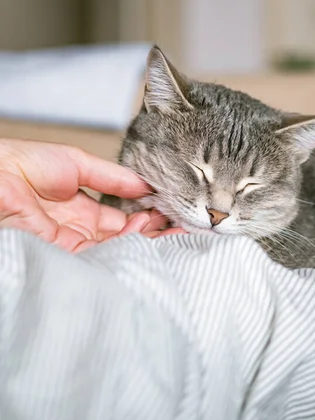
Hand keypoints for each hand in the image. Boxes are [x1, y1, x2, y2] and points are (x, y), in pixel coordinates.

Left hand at [0, 139, 183, 251]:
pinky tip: (147, 237)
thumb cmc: (24, 163)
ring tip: (175, 230)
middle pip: (126, 238)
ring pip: (118, 249)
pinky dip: (126, 248)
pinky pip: (101, 256)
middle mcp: (81, 230)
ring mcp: (74, 244)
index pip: (123, 218)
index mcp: (83, 209)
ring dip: (147, 240)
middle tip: (184, 225)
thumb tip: (144, 185)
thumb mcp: (78, 163)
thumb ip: (112, 177)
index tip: (171, 209)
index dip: (148, 215)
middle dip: (155, 232)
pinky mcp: (65, 254)